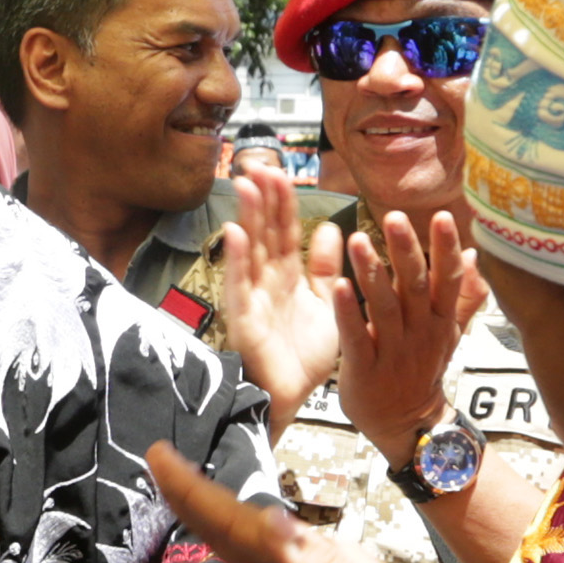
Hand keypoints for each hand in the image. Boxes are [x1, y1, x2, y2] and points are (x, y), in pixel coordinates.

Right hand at [214, 164, 341, 431]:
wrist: (292, 398)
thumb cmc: (304, 356)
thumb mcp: (325, 303)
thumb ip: (325, 267)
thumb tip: (328, 228)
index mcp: (287, 276)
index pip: (284, 229)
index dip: (282, 200)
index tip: (281, 170)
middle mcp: (267, 281)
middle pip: (265, 231)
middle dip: (262, 198)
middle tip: (259, 164)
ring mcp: (253, 298)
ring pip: (250, 250)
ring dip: (247, 217)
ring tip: (247, 185)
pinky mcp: (245, 319)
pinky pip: (240, 285)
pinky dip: (237, 259)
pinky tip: (235, 233)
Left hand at [335, 207, 485, 463]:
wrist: (405, 423)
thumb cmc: (422, 368)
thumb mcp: (448, 333)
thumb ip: (463, 296)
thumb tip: (475, 256)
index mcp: (440, 320)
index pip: (447, 279)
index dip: (445, 249)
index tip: (442, 216)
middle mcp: (420, 333)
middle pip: (415, 287)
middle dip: (406, 251)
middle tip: (394, 216)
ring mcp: (394, 353)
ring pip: (384, 307)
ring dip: (372, 273)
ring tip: (358, 239)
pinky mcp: (366, 370)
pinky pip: (357, 338)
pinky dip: (349, 313)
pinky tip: (339, 286)